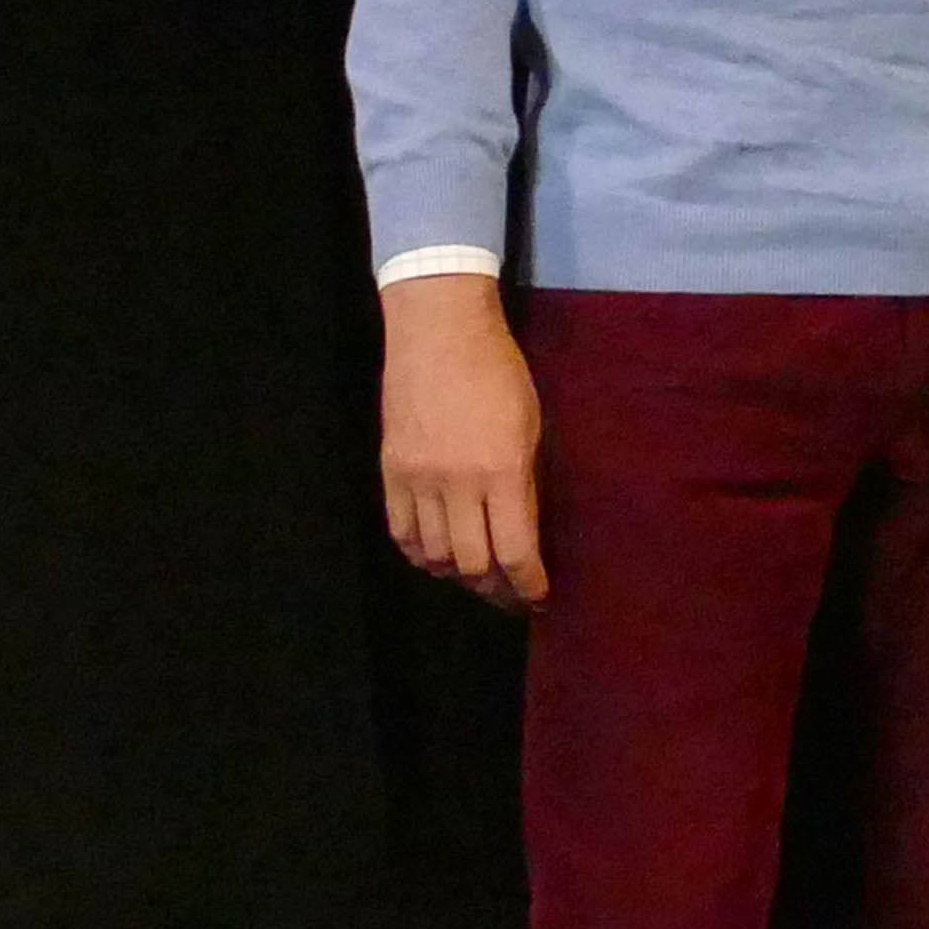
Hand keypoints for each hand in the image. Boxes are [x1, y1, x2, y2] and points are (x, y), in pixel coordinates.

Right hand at [379, 270, 548, 609]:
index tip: (538, 596)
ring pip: (433, 554)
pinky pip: (400, 531)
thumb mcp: (530, 426)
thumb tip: (524, 532)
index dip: (527, 584)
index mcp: (502, 471)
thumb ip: (524, 483)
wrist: (439, 332)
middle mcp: (456, 482)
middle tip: (508, 593)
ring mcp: (418, 478)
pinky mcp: (390, 470)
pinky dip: (420, 553)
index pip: (514, 551)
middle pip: (471, 563)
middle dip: (494, 587)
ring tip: (476, 576)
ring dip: (457, 573)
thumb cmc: (498, 372)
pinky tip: (437, 556)